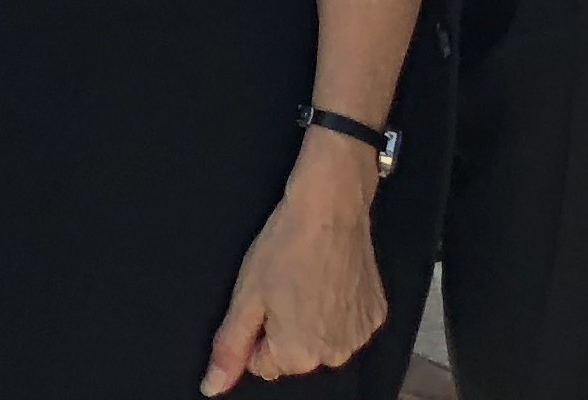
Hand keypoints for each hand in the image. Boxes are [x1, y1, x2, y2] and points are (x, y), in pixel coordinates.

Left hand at [202, 153, 385, 392]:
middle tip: (286, 285)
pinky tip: (331, 277)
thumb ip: (230, 348)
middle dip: (286, 326)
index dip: (259, 329)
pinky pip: (346, 324)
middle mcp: (334, 356)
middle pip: (294, 354)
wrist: (330, 206)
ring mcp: (359, 336)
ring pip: (321, 340)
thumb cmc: (285, 246)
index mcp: (298, 356)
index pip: (263, 363)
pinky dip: (338, 307)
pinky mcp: (376, 315)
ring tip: (309, 279)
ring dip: (312, 318)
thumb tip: (211, 388)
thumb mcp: (245, 297)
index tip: (265, 297)